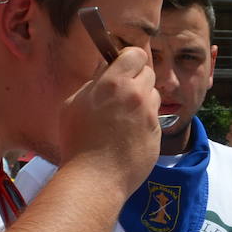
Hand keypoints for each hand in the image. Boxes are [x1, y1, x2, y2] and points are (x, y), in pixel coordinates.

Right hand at [59, 44, 160, 183]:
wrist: (95, 178)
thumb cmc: (77, 142)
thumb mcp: (74, 103)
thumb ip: (93, 83)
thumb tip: (106, 72)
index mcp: (113, 83)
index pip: (136, 54)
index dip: (130, 59)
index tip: (123, 67)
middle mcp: (136, 95)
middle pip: (148, 73)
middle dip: (137, 79)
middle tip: (122, 93)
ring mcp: (149, 115)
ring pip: (154, 96)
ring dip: (142, 101)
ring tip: (123, 118)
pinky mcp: (157, 134)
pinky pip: (154, 120)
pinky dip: (144, 123)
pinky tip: (128, 136)